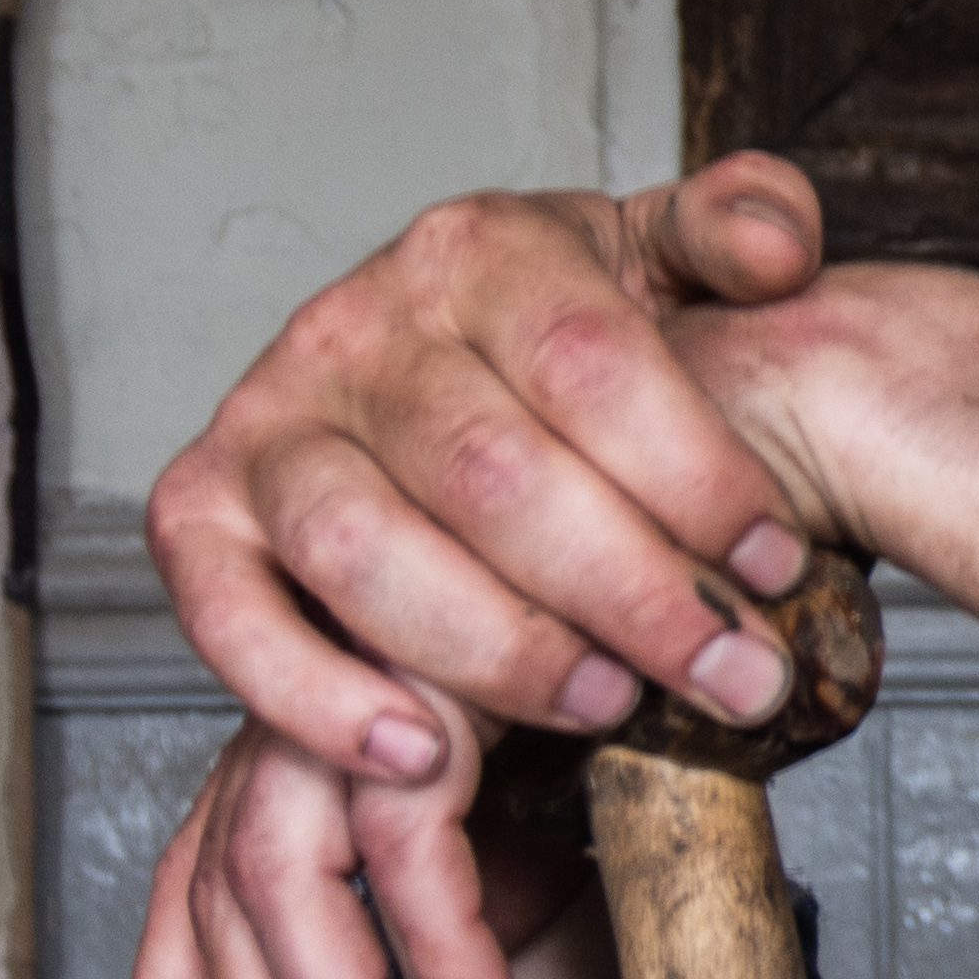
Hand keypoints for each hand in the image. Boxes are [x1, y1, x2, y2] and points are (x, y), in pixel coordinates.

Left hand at [104, 706, 625, 978]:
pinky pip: (401, 841)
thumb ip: (479, 892)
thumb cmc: (642, 662)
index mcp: (304, 748)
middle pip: (223, 917)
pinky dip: (440, 947)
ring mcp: (348, 684)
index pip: (191, 899)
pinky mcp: (426, 669)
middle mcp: (296, 715)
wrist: (721, 527)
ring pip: (281, 888)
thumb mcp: (542, 809)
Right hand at [145, 153, 835, 778]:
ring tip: (609, 703)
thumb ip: (739, 225)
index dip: (696, 473)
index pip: (591, 363)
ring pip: (366, 552)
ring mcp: (265, 424)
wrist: (441, 359)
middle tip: (732, 669)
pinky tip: (422, 753)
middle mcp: (354, 330)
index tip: (777, 560)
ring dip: (498, 651)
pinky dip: (313, 697)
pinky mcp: (201, 518)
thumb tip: (776, 248)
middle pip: (491, 474)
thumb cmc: (569, 327)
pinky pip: (227, 619)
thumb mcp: (665, 253)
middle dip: (630, 591)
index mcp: (478, 251)